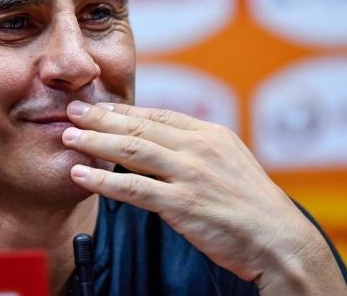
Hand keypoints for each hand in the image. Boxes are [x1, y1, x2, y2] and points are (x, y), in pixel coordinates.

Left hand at [62, 101, 346, 294]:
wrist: (278, 239)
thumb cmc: (253, 206)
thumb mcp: (231, 163)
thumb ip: (199, 149)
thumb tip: (166, 142)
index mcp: (210, 134)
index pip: (157, 115)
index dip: (123, 109)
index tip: (98, 106)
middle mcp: (199, 147)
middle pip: (139, 126)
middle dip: (101, 117)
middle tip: (72, 110)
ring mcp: (191, 174)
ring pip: (132, 149)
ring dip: (95, 141)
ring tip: (68, 137)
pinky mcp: (183, 203)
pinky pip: (133, 188)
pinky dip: (103, 180)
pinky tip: (81, 175)